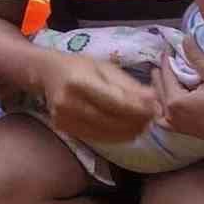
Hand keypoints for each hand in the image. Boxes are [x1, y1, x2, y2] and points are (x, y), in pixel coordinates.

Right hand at [38, 52, 159, 142]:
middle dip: (136, 121)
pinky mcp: (65, 130)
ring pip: (106, 133)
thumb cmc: (79, 66)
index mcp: (80, 81)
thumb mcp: (105, 67)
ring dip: (129, 131)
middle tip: (153, 119)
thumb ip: (128, 85)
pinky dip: (115, 136)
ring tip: (143, 125)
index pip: (116, 101)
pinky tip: (127, 131)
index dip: (139, 108)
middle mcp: (69, 103)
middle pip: (111, 120)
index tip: (156, 109)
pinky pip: (97, 137)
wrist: (47, 74)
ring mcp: (65, 119)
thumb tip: (154, 99)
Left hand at [152, 35, 203, 148]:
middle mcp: (170, 115)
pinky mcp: (181, 130)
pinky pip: (163, 116)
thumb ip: (197, 57)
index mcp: (175, 102)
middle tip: (166, 57)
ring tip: (165, 74)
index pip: (166, 74)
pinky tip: (166, 97)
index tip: (168, 47)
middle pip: (159, 88)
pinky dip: (161, 105)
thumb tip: (185, 39)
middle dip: (161, 72)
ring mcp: (174, 125)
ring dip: (160, 87)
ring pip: (159, 102)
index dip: (167, 59)